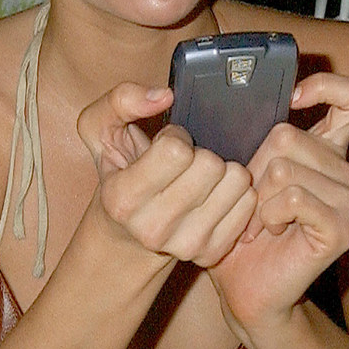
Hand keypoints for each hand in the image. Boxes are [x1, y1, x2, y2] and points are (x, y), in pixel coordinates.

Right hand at [76, 83, 256, 267]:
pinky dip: (236, 192)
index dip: (175, 137)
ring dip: (223, 171)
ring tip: (202, 178)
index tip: (166, 146)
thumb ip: (121, 99)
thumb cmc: (118, 174)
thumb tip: (164, 95)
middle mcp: (152, 228)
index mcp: (122, 198)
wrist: (126, 235)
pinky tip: (216, 195)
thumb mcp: (100, 130)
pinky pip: (249, 203)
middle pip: (210, 166)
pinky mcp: (212, 253)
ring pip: (236, 183)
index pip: (176, 151)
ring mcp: (184, 245)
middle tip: (186, 163)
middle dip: (201, 153)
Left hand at [206, 73, 348, 334]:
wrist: (242, 286)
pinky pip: (292, 197)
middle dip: (249, 169)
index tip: (292, 99)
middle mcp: (343, 171)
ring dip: (255, 198)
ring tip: (257, 221)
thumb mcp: (235, 172)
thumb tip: (237, 93)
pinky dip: (266, 215)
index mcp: (324, 150)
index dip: (327, 87)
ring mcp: (348, 200)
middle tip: (248, 201)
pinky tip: (268, 231)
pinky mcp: (342, 228)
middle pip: (286, 135)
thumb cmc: (235, 227)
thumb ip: (246, 133)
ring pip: (284, 167)